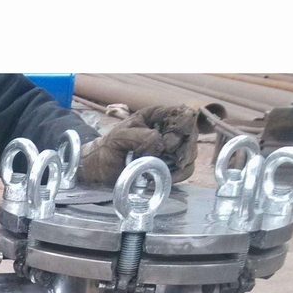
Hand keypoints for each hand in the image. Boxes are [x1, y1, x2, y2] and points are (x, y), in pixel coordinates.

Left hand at [78, 105, 197, 184]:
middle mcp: (167, 129)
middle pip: (191, 135)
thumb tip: (161, 144)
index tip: (167, 144)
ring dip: (180, 163)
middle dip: (181, 149)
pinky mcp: (171, 165)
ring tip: (160, 169)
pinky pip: (187, 169)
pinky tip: (166, 177)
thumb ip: (141, 136)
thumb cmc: (109, 148)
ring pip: (191, 153)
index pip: (183, 115)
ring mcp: (171, 148)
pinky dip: (180, 175)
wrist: (101, 168)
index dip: (181, 128)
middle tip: (164, 159)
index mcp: (157, 115)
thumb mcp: (120, 136)